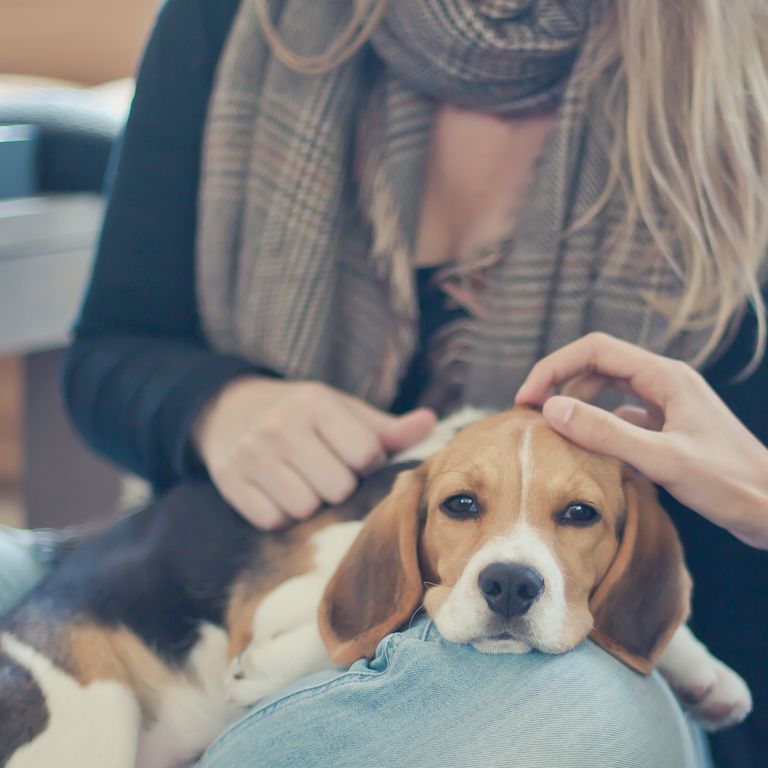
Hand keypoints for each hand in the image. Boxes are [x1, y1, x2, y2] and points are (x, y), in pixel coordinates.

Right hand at [193, 378, 435, 529]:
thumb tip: (432, 423)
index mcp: (317, 403)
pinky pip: (274, 521)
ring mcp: (251, 454)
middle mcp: (281, 426)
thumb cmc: (302, 414)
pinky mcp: (230, 481)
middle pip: (338, 488)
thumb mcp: (342, 410)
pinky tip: (279, 492)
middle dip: (340, 487)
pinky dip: (282, 514)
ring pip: (306, 508)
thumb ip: (386, 427)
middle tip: (327, 471)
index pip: (366, 454)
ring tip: (304, 481)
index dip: (367, 462)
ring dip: (311, 503)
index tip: (354, 456)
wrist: (228, 408)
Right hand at [515, 333, 767, 548]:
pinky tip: (588, 452)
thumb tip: (552, 409)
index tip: (528, 397)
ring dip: (578, 406)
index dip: (554, 367)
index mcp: (665, 376)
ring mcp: (666, 406)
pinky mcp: (667, 430)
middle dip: (560, 384)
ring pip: (607, 392)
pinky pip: (621, 418)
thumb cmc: (730, 483)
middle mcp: (664, 383)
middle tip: (531, 415)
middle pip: (597, 366)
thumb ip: (605, 432)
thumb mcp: (662, 458)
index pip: (595, 350)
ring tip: (554, 432)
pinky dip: (598, 428)